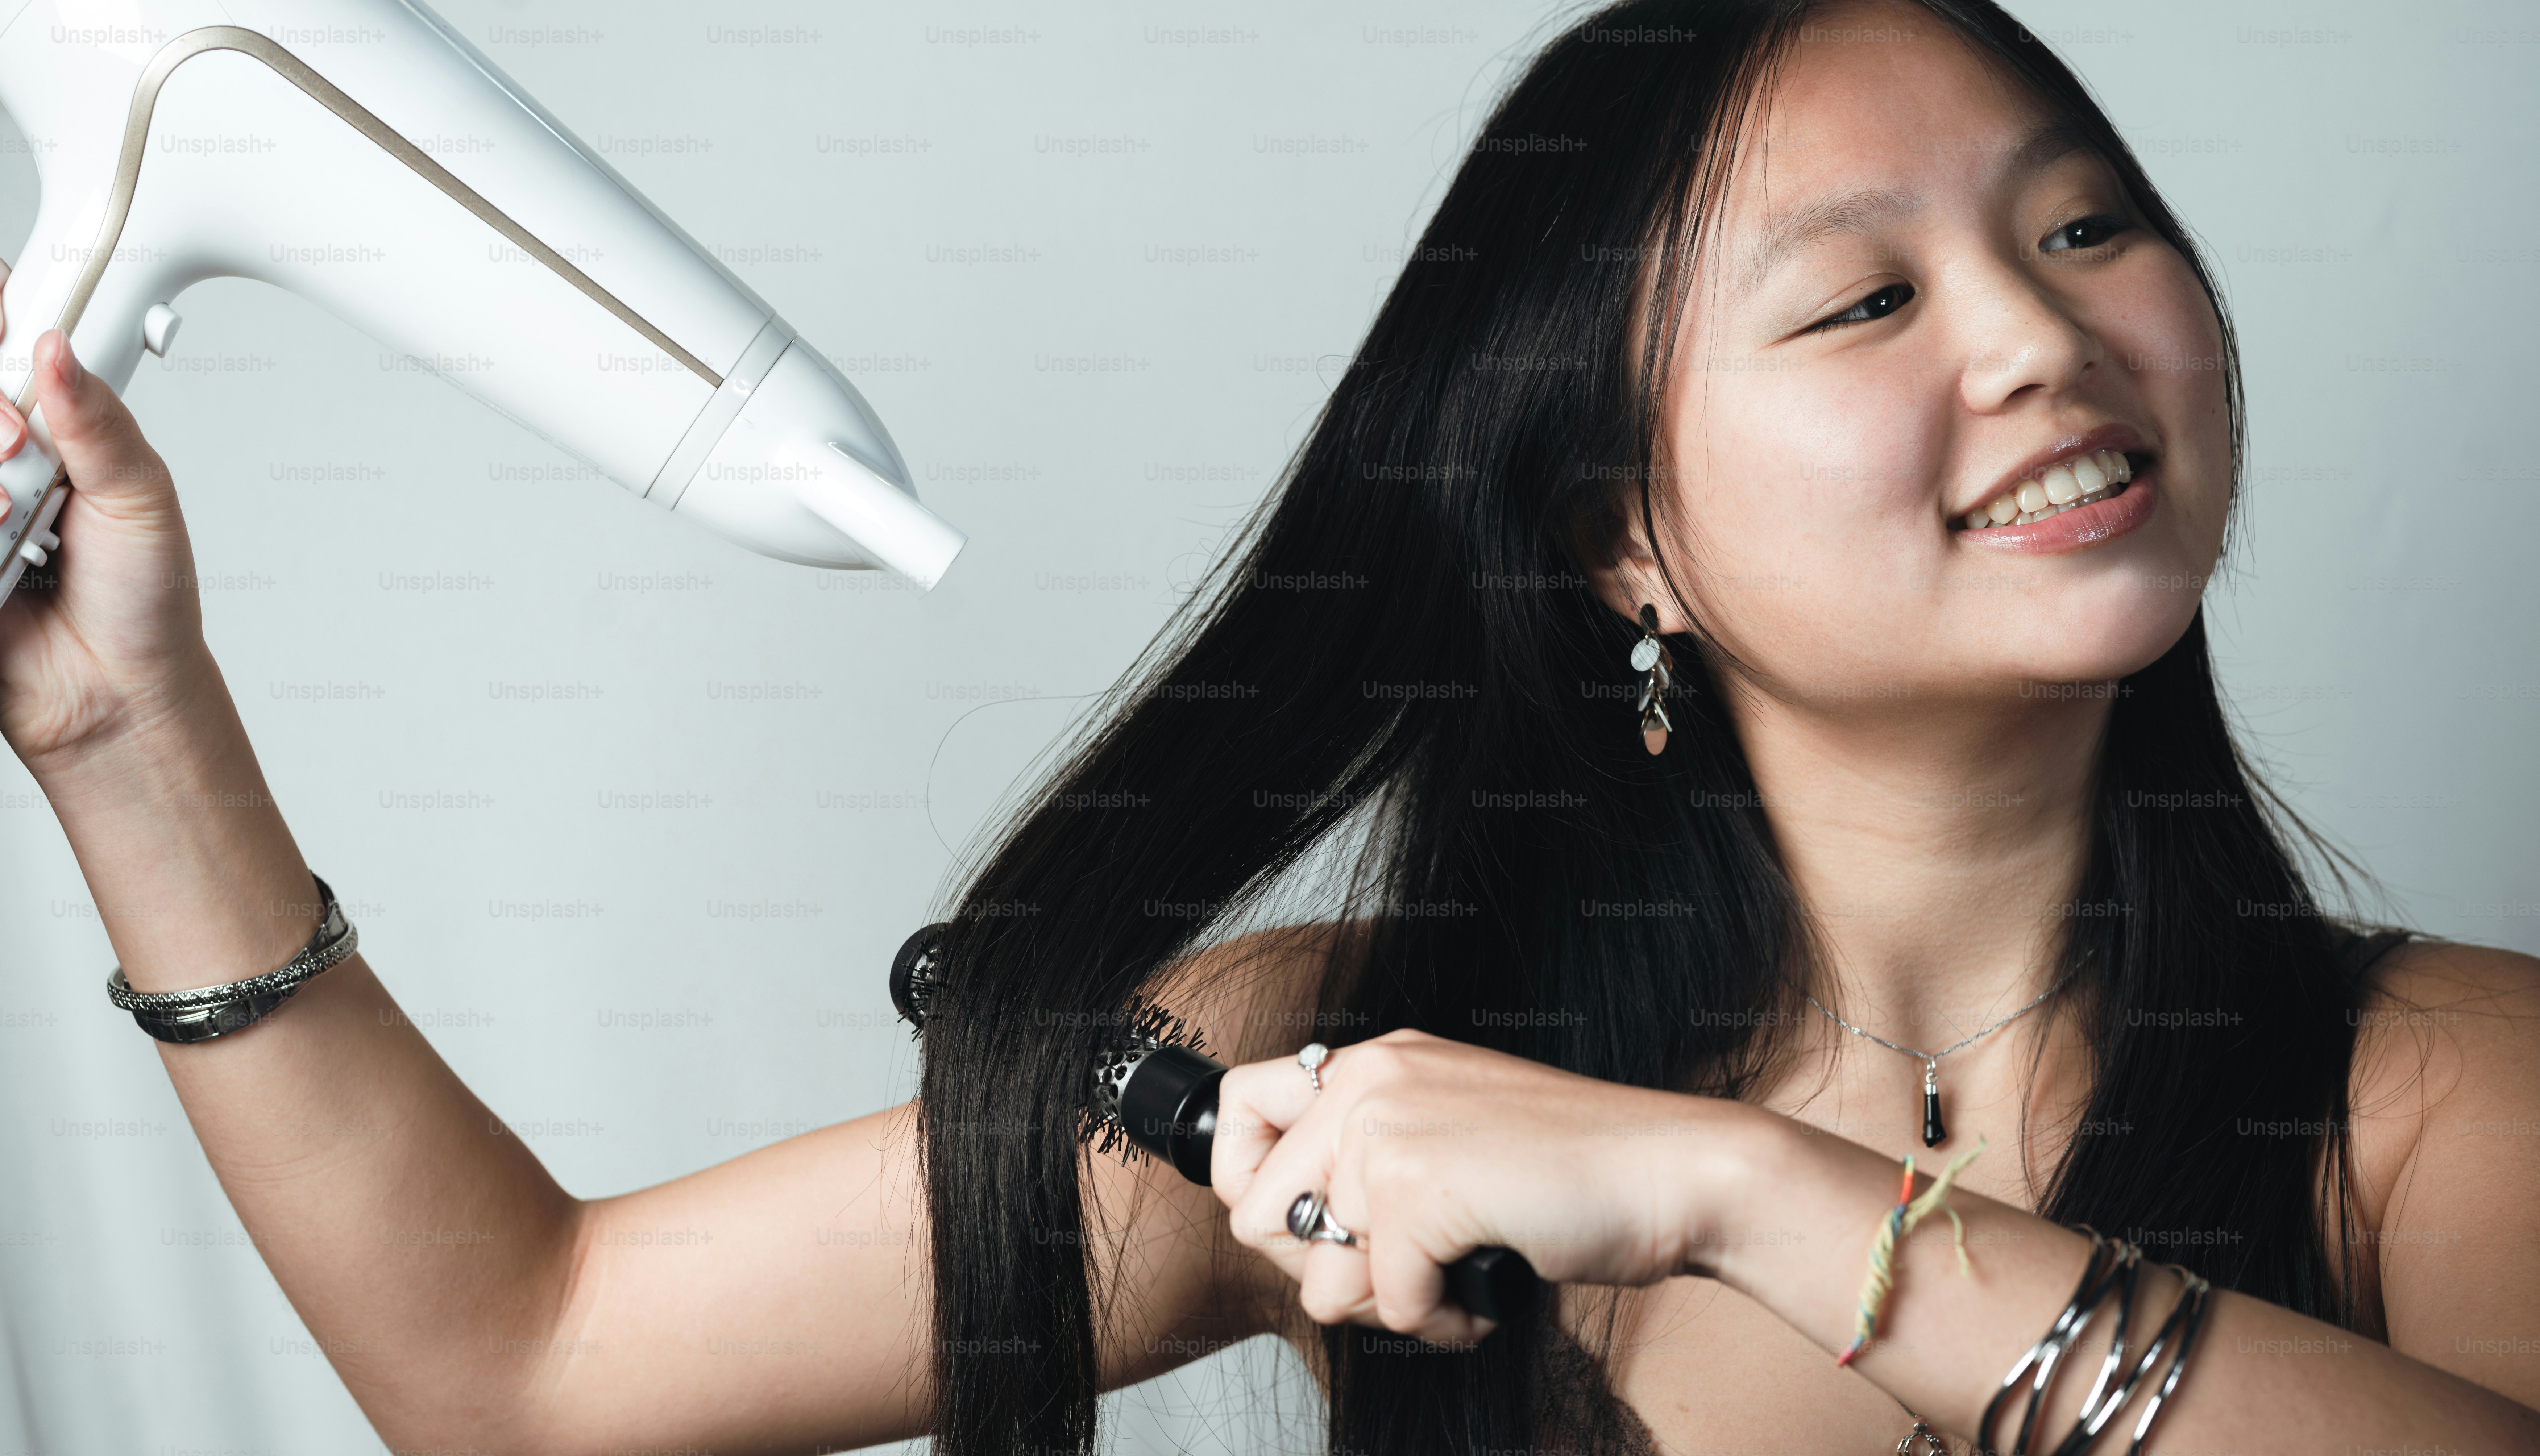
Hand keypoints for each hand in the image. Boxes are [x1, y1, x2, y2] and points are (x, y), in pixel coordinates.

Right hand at [0, 264, 216, 768]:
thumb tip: (56, 350)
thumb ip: (97, 422)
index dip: (3, 324)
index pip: (4, 341)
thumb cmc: (143, 599)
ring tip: (10, 519)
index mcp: (49, 426)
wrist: (117, 692)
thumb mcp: (141, 498)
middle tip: (15, 447)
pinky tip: (5, 561)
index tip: (15, 331)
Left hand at [1210, 1027, 1753, 1347]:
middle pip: (1257, 1217)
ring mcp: (1386, 1131)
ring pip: (1316, 1278)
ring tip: (1461, 1270)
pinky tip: (1494, 1278)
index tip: (1308, 1226)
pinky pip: (1389, 1306)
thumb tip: (1293, 1234)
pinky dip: (1446, 1318)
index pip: (1235, 1111)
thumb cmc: (1574, 1173)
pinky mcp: (1417, 1188)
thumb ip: (1370, 1165)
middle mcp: (1366, 1082)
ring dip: (1392, 1303)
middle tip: (1405, 1265)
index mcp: (1371, 1063)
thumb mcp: (1451, 1136)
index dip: (1251, 1189)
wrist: (1674, 1174)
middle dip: (1325, 1268)